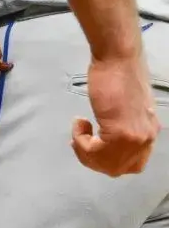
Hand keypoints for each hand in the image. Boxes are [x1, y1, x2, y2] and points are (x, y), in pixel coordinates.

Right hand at [73, 51, 158, 175]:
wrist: (120, 58)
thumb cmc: (119, 75)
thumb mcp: (128, 107)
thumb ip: (125, 124)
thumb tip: (111, 135)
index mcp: (149, 133)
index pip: (132, 164)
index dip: (107, 161)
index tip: (90, 144)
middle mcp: (146, 139)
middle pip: (117, 168)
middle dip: (92, 160)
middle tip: (78, 142)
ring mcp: (135, 137)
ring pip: (106, 164)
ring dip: (85, 151)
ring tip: (79, 129)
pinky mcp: (121, 132)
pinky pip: (95, 150)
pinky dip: (81, 141)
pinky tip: (80, 122)